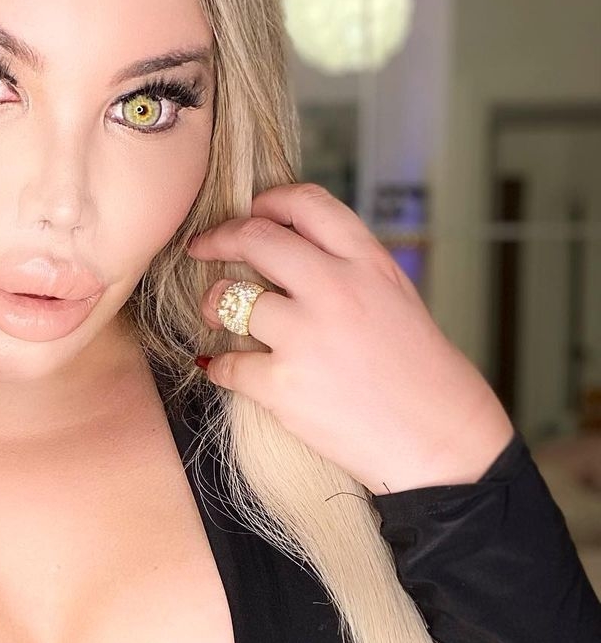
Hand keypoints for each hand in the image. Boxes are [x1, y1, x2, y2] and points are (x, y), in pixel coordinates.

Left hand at [188, 182, 514, 495]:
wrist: (441, 440)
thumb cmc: (420, 372)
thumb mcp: (394, 296)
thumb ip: (346, 267)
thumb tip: (286, 249)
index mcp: (367, 263)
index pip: (306, 203)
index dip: (267, 202)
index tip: (249, 212)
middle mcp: (335, 289)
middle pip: (255, 239)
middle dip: (218, 238)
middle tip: (202, 247)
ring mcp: (306, 337)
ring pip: (229, 298)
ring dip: (213, 304)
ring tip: (217, 315)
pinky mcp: (283, 386)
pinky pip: (226, 363)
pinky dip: (220, 366)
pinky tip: (227, 368)